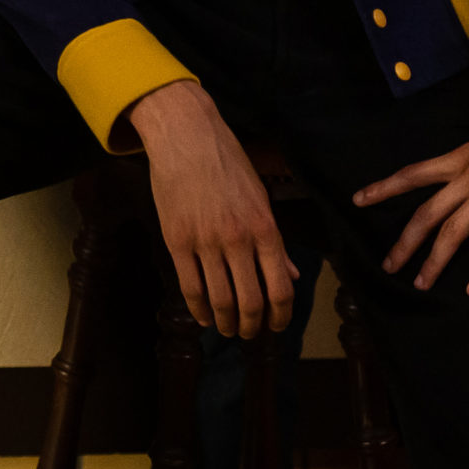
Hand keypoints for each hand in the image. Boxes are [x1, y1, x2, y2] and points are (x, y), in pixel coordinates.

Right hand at [129, 79, 297, 337]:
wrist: (186, 136)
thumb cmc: (227, 162)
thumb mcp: (260, 198)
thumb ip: (274, 241)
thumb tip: (291, 275)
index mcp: (265, 228)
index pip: (281, 288)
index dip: (281, 316)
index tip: (277, 327)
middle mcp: (238, 240)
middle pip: (251, 301)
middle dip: (252, 326)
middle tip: (250, 333)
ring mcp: (206, 242)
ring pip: (220, 299)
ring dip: (226, 323)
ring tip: (227, 329)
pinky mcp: (177, 241)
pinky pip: (190, 286)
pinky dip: (198, 309)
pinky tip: (202, 316)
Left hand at [355, 108, 468, 295]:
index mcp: (458, 160)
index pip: (412, 174)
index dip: (384, 187)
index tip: (359, 199)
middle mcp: (466, 178)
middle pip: (425, 213)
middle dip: (405, 242)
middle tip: (388, 264)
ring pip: (451, 232)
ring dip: (434, 261)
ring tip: (421, 283)